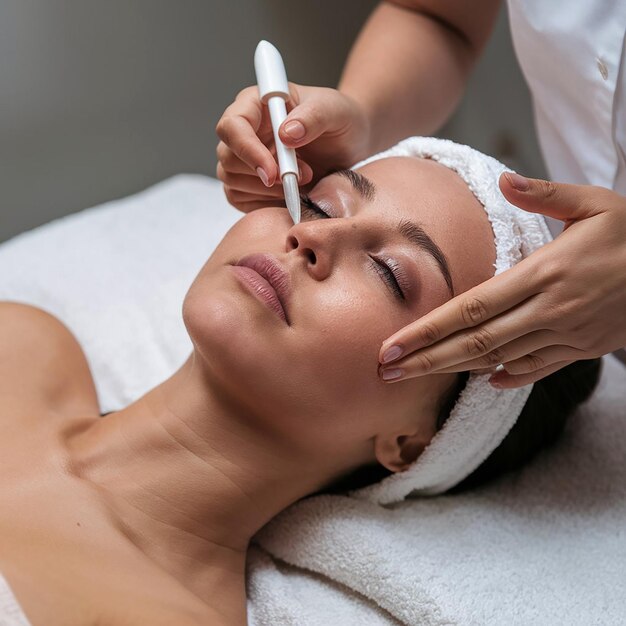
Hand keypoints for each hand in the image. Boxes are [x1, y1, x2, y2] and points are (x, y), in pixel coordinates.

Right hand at [215, 83, 371, 212]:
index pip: (232, 126)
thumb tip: (285, 134)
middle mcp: (243, 131)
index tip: (273, 172)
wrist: (349, 148)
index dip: (247, 151)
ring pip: (231, 180)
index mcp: (256, 104)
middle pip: (228, 158)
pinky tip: (290, 194)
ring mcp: (242, 159)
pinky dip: (264, 202)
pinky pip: (240, 198)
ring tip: (303, 182)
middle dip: (263, 175)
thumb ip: (313, 117)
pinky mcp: (247, 184)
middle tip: (304, 176)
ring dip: (267, 190)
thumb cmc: (339, 121)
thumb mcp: (335, 110)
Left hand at [378, 174, 625, 387]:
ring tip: (416, 376)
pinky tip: (485, 381)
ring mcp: (567, 334)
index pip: (472, 307)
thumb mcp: (594, 203)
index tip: (393, 344)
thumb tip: (504, 181)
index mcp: (544, 272)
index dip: (429, 329)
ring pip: (500, 359)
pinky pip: (539, 368)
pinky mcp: (585, 349)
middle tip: (386, 370)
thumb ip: (544, 194)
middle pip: (476, 342)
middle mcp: (550, 309)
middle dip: (427, 359)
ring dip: (456, 370)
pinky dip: (510, 376)